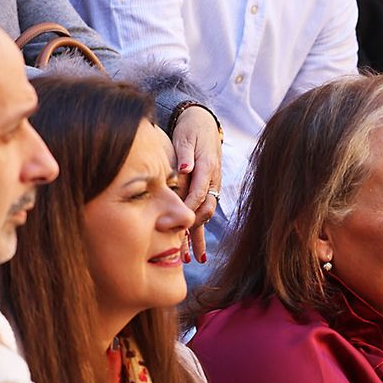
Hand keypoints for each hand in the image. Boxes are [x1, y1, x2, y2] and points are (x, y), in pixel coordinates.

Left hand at [173, 105, 222, 263]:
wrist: (204, 122)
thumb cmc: (191, 129)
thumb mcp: (187, 136)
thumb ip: (186, 152)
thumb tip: (184, 167)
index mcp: (207, 168)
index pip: (197, 193)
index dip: (185, 209)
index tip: (169, 225)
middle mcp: (212, 181)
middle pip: (204, 209)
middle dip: (192, 231)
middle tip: (179, 251)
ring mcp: (212, 187)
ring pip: (205, 216)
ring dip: (197, 238)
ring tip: (190, 260)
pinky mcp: (207, 192)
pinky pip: (203, 214)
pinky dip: (198, 233)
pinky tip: (196, 253)